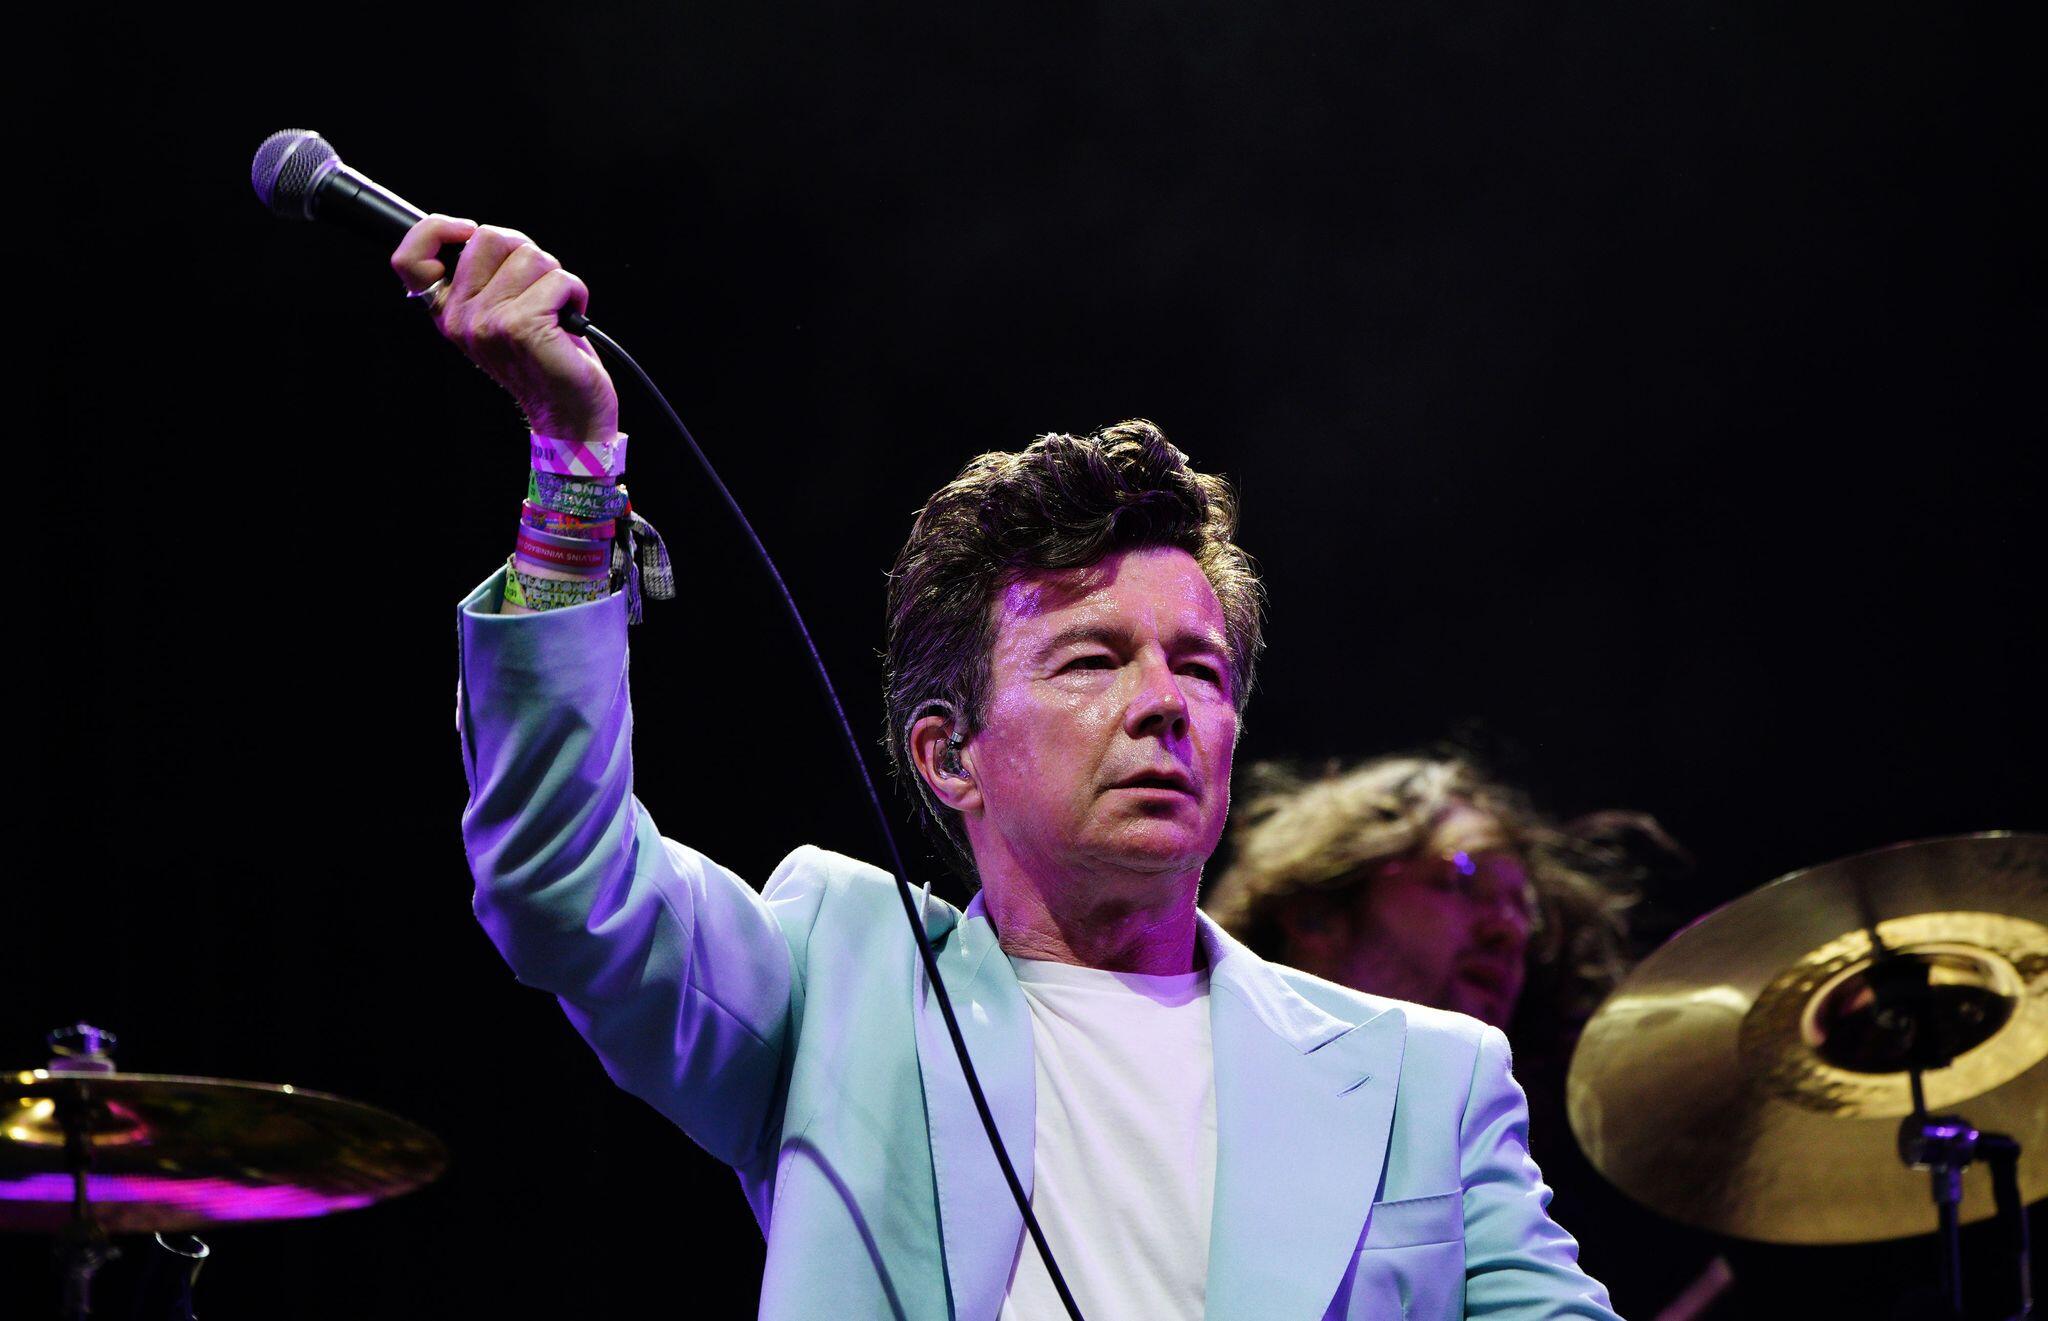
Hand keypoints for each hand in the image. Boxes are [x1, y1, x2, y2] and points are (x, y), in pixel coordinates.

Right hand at [392, 216, 619, 443]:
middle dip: (525, 252)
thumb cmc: (541, 356)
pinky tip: (570, 318)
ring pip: (530, 256)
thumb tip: (482, 234)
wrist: (568, 410)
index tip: (468, 231)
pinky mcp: (521, 328)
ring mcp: (487, 324)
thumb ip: (483, 276)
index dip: (436, 229)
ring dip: (555, 277)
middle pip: (489, 237)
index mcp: (446, 311)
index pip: (408, 258)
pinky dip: (575, 292)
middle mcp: (459, 318)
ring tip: (555, 309)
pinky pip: (558, 280)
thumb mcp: (499, 312)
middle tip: (536, 287)